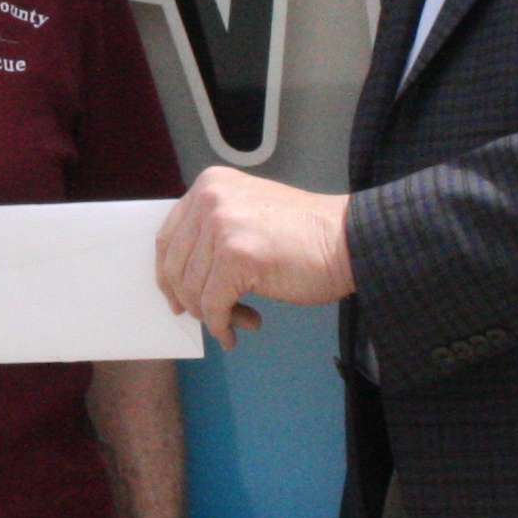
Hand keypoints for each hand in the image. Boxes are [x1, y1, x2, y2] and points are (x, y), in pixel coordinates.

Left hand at [155, 168, 354, 347]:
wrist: (349, 239)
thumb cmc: (305, 236)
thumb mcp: (247, 215)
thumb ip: (213, 234)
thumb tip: (182, 283)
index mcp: (209, 184)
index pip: (168, 238)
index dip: (168, 276)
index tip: (177, 301)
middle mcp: (209, 198)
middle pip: (175, 267)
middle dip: (192, 301)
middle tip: (213, 318)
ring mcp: (222, 225)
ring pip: (194, 290)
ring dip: (214, 315)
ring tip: (242, 319)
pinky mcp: (236, 255)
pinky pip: (213, 305)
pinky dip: (221, 326)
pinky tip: (235, 333)